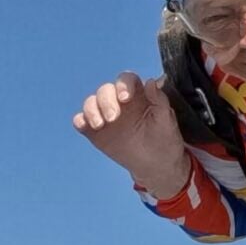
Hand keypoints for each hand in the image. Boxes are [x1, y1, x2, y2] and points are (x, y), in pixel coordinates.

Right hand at [72, 72, 189, 194]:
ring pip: (91, 103)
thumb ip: (159, 100)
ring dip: (91, 110)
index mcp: (137, 94)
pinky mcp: (95, 131)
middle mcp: (118, 101)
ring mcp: (105, 115)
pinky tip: (83, 125)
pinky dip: (80, 121)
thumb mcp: (166, 119)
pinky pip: (82, 121)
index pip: (126, 80)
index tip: (125, 97)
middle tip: (112, 118)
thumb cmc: (164, 138)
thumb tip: (151, 81)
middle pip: (106, 90)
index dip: (123, 84)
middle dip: (106, 101)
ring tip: (99, 124)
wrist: (157, 164)